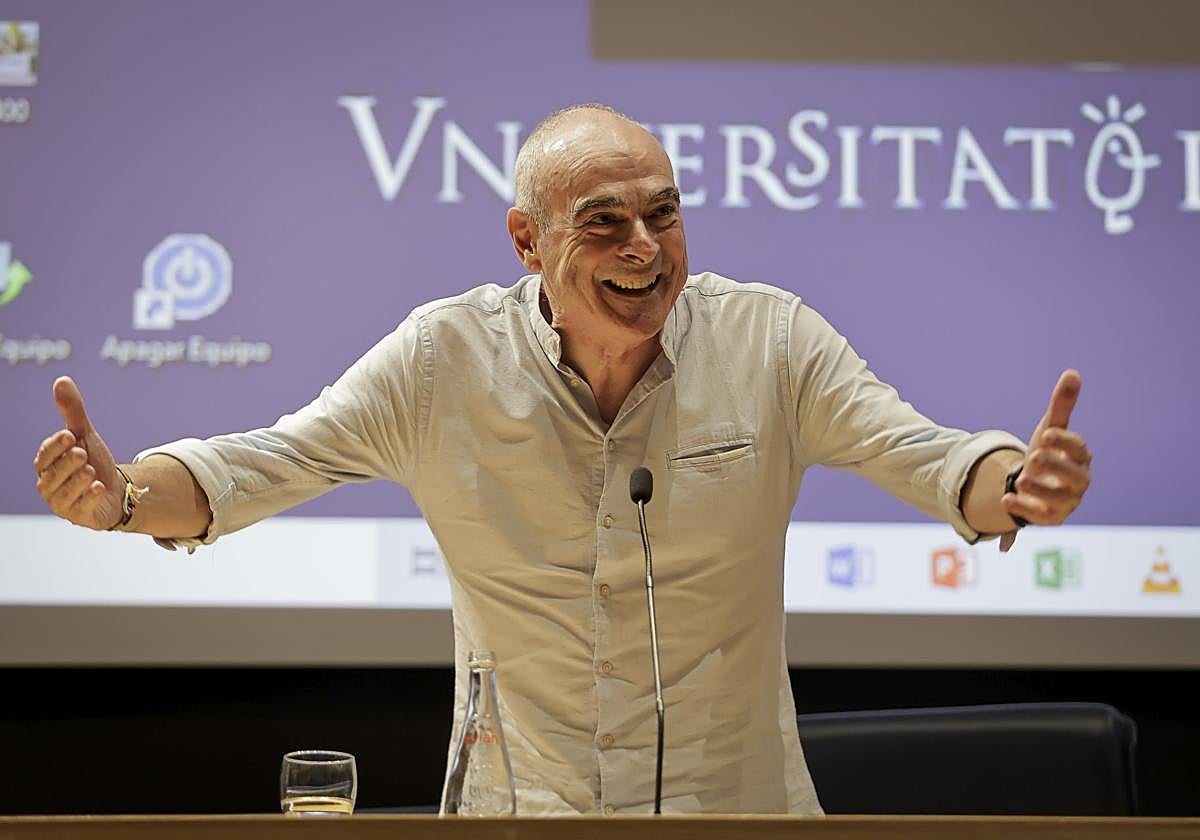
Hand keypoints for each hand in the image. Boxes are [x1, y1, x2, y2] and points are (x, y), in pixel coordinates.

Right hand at [33, 376, 122, 530]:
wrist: (117, 490)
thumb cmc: (94, 460)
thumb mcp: (85, 434)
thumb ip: (73, 412)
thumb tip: (61, 380)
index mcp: (47, 464)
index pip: (45, 455)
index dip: (55, 446)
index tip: (70, 435)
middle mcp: (50, 485)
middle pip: (53, 475)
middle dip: (67, 463)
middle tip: (81, 453)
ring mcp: (62, 503)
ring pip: (64, 493)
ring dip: (77, 481)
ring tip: (90, 470)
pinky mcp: (80, 517)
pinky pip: (80, 510)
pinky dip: (89, 499)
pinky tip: (98, 487)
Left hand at [1001, 369, 1091, 526]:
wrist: (1034, 484)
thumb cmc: (1048, 453)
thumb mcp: (1051, 429)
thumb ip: (1061, 405)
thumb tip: (1072, 373)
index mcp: (1080, 458)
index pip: (1079, 450)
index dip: (1065, 442)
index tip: (1046, 434)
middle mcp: (1078, 481)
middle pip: (1074, 476)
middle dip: (1055, 467)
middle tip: (1033, 457)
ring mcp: (1066, 502)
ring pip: (1059, 500)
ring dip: (1039, 490)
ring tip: (1020, 480)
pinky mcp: (1051, 518)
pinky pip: (1041, 518)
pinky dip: (1024, 510)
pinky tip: (1005, 499)